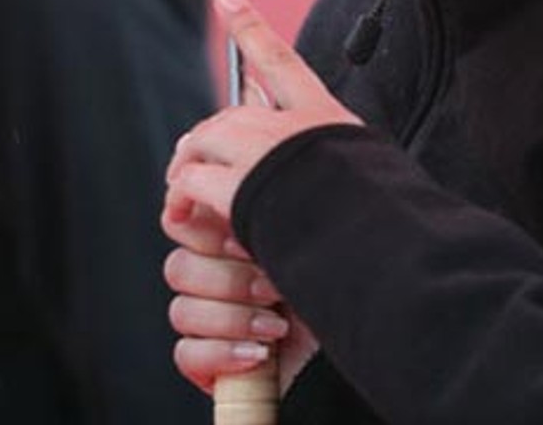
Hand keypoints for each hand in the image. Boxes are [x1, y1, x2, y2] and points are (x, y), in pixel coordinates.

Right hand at [162, 201, 318, 393]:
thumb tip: (221, 182)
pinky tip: (259, 352)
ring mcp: (209, 320)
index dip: (201, 231)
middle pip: (178, 267)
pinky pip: (186, 354)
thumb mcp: (300, 234)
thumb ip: (259, 204)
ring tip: (279, 321)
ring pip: (181, 311)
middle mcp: (215, 274)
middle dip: (230, 278)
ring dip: (234, 317)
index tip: (240, 240)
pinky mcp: (209, 361)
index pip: (180, 221)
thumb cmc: (335, 276)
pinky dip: (222, 353)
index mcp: (230, 234)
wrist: (364, 333)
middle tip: (273, 283)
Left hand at [163, 0, 361, 222]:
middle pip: (228, 114)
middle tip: (190, 170)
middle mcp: (291, 125)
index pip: (279, 59)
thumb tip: (330, 174)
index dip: (248, 24)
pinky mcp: (241, 186)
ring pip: (205, 141)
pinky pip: (192, 180)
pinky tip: (186, 215)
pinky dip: (183, 198)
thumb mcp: (367, 170)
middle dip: (206, 140)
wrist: (379, 236)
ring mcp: (264, 151)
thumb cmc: (381, 214)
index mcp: (324, 117)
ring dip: (189, 169)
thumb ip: (335, 159)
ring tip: (184, 201)